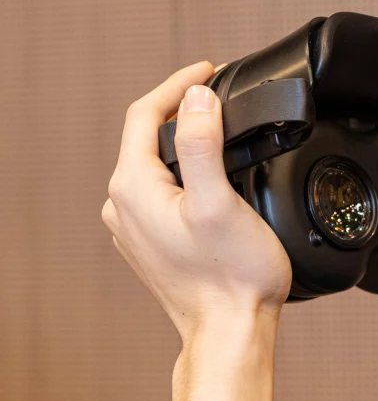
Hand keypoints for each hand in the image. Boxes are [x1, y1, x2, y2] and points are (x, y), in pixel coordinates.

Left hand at [101, 62, 291, 346]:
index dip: (178, 83)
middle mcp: (123, 206)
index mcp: (133, 188)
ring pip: (153, 164)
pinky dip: (182, 170)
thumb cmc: (231, 277)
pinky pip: (160, 191)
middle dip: (182, 108)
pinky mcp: (150, 243)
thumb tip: (197, 98)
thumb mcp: (220, 200)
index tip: (210, 68)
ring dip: (183, 140)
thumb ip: (202, 144)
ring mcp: (133, 228)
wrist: (229, 332)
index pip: (145, 114)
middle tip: (219, 91)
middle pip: (146, 136)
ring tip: (218, 126)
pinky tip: (210, 174)